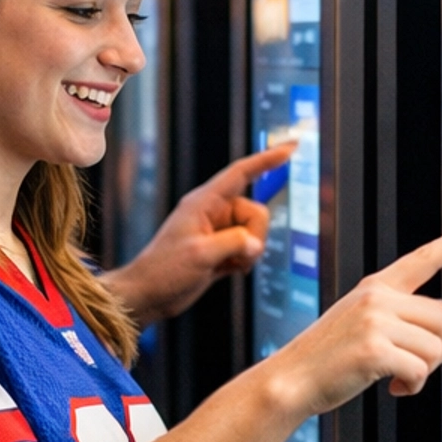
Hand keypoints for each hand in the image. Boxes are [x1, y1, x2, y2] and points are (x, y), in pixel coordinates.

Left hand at [104, 147, 295, 326]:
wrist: (149, 295)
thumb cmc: (164, 270)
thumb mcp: (200, 254)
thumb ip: (233, 243)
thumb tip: (255, 243)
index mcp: (204, 202)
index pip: (241, 173)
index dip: (267, 159)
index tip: (292, 146)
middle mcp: (213, 212)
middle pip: (257, 212)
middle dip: (255, 236)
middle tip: (236, 256)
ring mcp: (218, 231)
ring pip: (255, 233)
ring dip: (249, 252)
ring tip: (226, 266)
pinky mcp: (220, 249)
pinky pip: (248, 248)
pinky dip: (245, 261)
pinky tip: (227, 271)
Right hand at [269, 218, 441, 422]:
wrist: (291, 379)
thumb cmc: (327, 357)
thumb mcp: (358, 320)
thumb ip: (394, 316)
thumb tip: (439, 334)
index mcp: (375, 287)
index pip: (422, 258)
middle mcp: (377, 297)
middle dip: (439, 348)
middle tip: (415, 364)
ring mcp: (375, 322)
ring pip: (437, 347)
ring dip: (425, 371)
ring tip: (398, 378)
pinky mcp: (375, 350)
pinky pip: (420, 371)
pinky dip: (413, 386)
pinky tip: (393, 388)